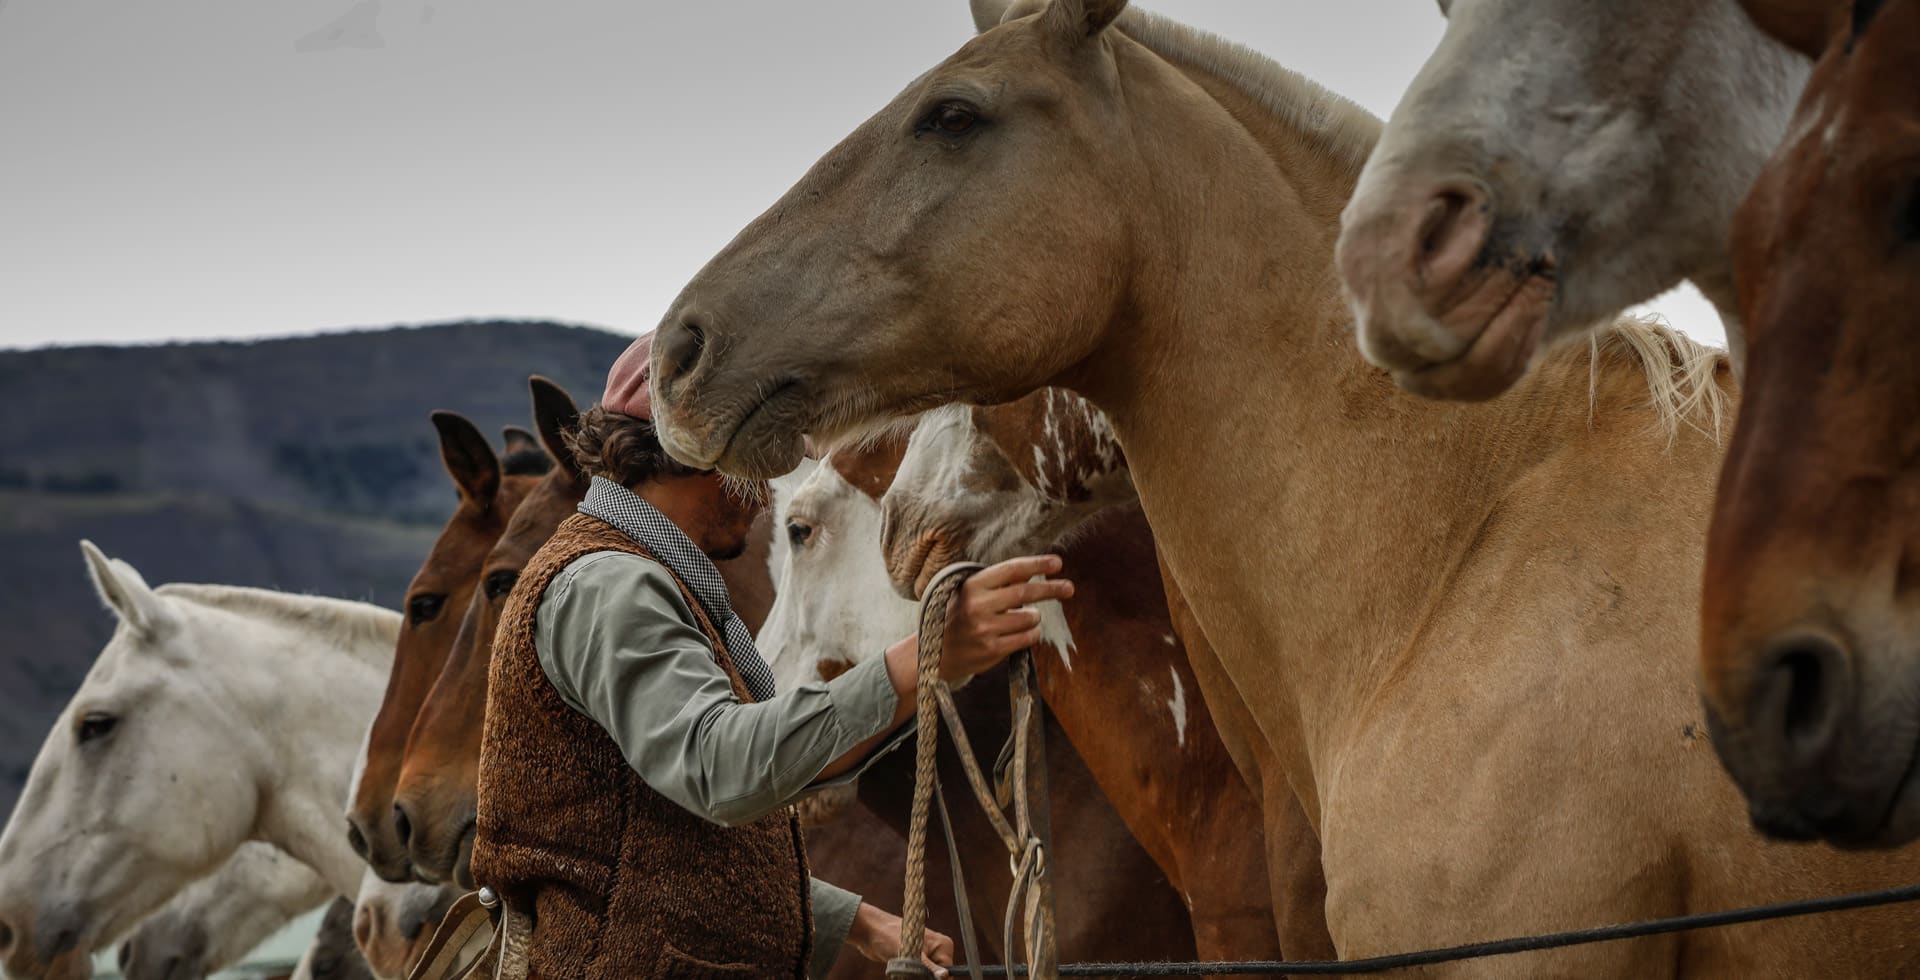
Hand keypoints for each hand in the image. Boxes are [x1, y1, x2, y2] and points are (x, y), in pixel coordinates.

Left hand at [847, 902, 955, 976]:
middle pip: (936, 976)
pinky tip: (898, 971)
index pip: (947, 972)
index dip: (934, 979)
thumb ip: (929, 967)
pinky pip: (916, 977)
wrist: (868, 932)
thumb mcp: (910, 954)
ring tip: (901, 969)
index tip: (920, 977)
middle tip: (907, 972)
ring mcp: (925, 956)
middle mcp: (936, 950)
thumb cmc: (889, 936)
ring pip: (924, 978)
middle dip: (921, 978)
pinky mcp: (913, 961)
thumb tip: (945, 976)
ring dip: (912, 977)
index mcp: (942, 945)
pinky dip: (908, 977)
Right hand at [939, 554, 1073, 684]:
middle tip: (1069, 588)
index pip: (1011, 570)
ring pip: (1030, 618)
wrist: (935, 652)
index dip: (1037, 564)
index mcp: (973, 586)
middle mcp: (978, 605)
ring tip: (1022, 619)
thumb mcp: (972, 593)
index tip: (1057, 562)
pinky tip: (1021, 633)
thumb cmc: (959, 618)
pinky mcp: (992, 649)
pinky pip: (1028, 638)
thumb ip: (999, 583)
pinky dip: (1031, 634)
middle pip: (1026, 592)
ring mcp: (985, 629)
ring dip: (1034, 618)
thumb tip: (1033, 572)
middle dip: (1051, 589)